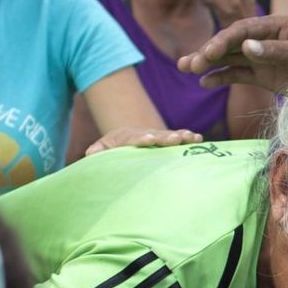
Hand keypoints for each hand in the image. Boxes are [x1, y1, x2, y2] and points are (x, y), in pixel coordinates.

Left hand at [85, 127, 200, 155]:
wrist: (127, 134)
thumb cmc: (114, 146)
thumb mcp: (104, 147)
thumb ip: (98, 150)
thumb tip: (88, 154)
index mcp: (128, 136)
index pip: (135, 137)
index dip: (142, 138)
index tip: (148, 139)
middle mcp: (145, 134)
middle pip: (156, 135)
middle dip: (165, 137)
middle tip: (175, 139)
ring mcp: (158, 136)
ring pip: (170, 135)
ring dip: (181, 136)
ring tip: (192, 137)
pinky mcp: (168, 139)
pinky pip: (179, 137)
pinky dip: (188, 136)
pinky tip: (199, 138)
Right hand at [177, 15, 287, 92]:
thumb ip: (274, 50)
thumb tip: (246, 47)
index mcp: (274, 25)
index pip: (242, 30)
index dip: (223, 40)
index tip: (208, 53)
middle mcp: (263, 39)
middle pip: (231, 43)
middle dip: (209, 52)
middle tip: (188, 63)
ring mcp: (261, 58)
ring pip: (230, 59)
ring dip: (208, 64)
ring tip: (186, 68)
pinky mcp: (263, 75)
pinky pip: (238, 75)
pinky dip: (222, 78)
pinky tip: (205, 83)